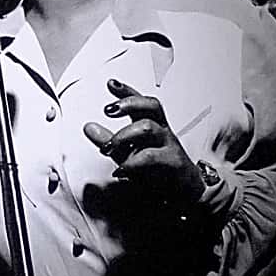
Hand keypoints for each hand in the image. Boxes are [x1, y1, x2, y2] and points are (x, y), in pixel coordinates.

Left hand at [82, 78, 204, 205]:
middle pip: (150, 106)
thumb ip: (109, 141)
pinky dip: (133, 162)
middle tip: (108, 110)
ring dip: (123, 135)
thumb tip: (89, 127)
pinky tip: (121, 168)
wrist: (186, 192)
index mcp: (153, 126)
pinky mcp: (173, 162)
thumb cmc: (159, 170)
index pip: (142, 102)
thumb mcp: (129, 154)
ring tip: (108, 147)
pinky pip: (152, 157)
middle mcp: (162, 131)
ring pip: (148, 128)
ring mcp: (169, 145)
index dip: (127, 91)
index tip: (111, 83)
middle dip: (128, 104)